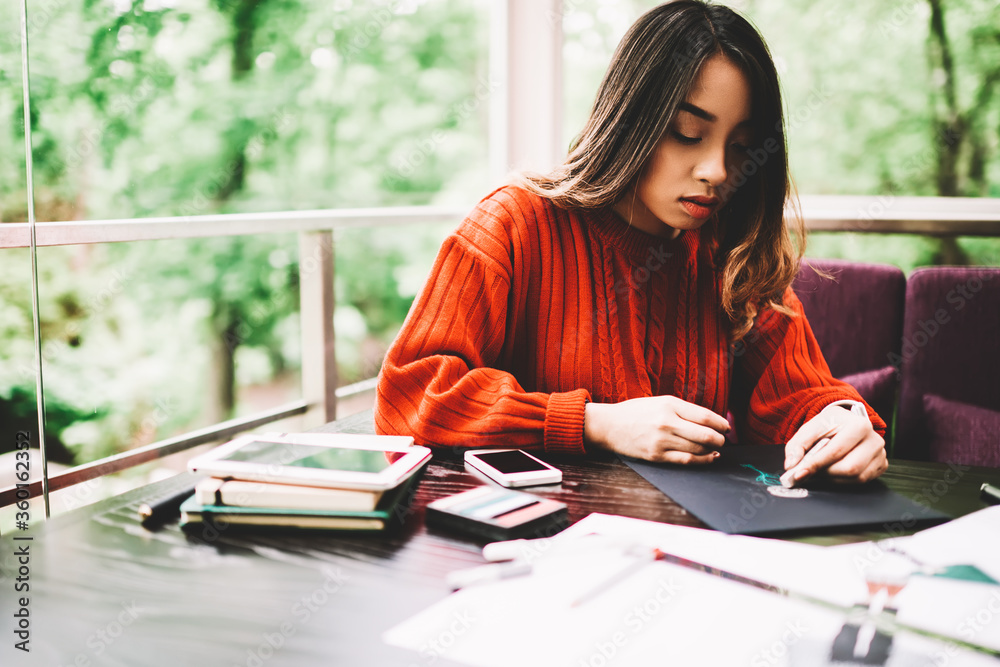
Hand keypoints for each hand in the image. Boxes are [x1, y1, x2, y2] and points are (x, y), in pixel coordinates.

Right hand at [584, 396, 730, 463]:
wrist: (610, 426)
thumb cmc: (636, 412)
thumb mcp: (660, 402)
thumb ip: (684, 410)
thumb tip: (711, 421)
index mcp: (669, 405)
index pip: (705, 416)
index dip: (721, 424)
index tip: (726, 427)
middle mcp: (666, 422)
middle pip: (705, 435)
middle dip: (720, 439)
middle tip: (723, 439)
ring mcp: (661, 441)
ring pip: (698, 449)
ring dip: (712, 450)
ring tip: (716, 448)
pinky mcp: (657, 456)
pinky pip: (686, 460)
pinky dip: (702, 460)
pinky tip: (709, 457)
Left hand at [783, 403, 886, 484]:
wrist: (844, 422)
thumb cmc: (828, 425)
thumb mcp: (809, 429)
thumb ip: (797, 445)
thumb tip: (791, 465)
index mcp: (859, 425)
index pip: (836, 451)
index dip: (816, 464)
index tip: (799, 473)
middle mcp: (875, 439)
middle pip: (849, 468)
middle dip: (826, 473)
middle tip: (811, 471)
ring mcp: (881, 454)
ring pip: (856, 477)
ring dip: (834, 478)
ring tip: (822, 469)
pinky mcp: (881, 465)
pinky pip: (862, 481)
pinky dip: (844, 480)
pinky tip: (834, 470)